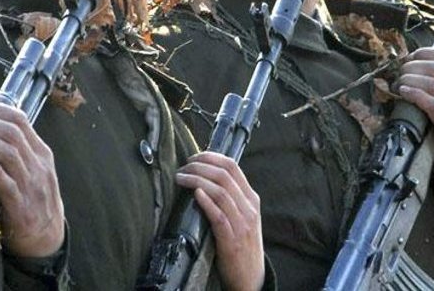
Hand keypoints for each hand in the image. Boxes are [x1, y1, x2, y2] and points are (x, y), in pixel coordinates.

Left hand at [0, 101, 63, 257]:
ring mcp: (31, 185)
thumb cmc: (34, 199)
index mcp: (41, 153)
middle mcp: (38, 165)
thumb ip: (17, 149)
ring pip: (9, 153)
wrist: (46, 237)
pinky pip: (7, 184)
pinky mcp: (20, 206)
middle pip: (12, 132)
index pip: (20, 119)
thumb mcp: (33, 168)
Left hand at [176, 152, 263, 290]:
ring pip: (221, 192)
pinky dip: (206, 201)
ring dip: (197, 180)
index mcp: (252, 199)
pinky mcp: (232, 240)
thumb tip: (205, 178)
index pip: (233, 167)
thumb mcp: (242, 217)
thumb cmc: (242, 245)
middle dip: (200, 166)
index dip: (211, 157)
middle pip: (225, 175)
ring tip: (181, 178)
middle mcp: (249, 208)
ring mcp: (242, 224)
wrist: (251, 277)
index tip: (194, 157)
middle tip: (183, 167)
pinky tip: (196, 193)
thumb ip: (231, 199)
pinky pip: (219, 215)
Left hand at [397, 48, 433, 182]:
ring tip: (398, 83)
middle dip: (412, 66)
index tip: (410, 57)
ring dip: (410, 79)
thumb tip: (424, 76)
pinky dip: (414, 94)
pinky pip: (430, 103)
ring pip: (431, 83)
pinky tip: (404, 93)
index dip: (425, 53)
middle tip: (400, 72)